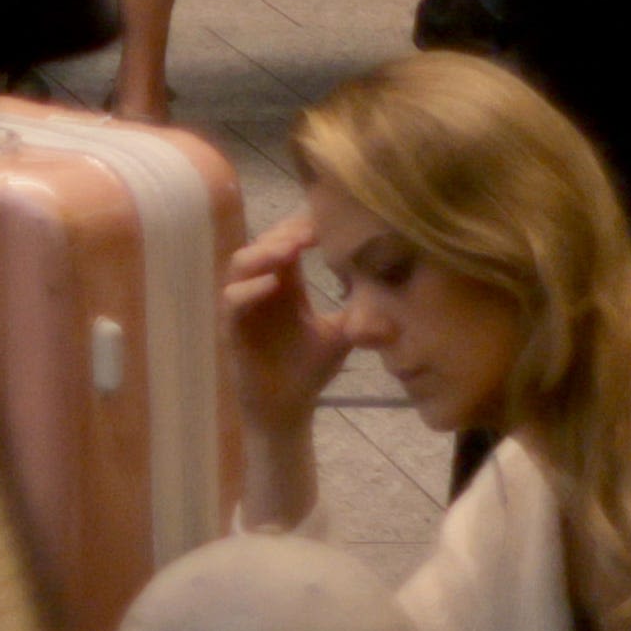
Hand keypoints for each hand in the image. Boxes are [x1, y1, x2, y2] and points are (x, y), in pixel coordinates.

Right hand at [225, 212, 348, 436]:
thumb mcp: (341, 334)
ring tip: (290, 249)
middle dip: (284, 233)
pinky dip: (248, 290)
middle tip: (310, 230)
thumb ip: (360, 311)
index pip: (286, 242)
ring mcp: (243, 306)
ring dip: (263, 254)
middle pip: (262, 244)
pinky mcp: (232, 328)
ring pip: (240, 264)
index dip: (301, 227)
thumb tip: (399, 292)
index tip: (328, 222)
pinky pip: (232, 300)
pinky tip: (272, 284)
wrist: (287, 409)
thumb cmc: (309, 369)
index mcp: (284, 284)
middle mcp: (259, 288)